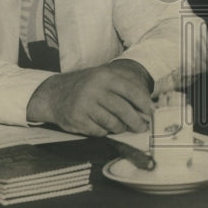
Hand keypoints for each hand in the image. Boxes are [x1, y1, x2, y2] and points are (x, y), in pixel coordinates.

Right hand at [26, 59, 154, 135]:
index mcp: (105, 76)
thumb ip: (125, 88)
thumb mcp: (104, 78)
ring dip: (120, 127)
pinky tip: (102, 125)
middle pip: (123, 110)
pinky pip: (100, 131)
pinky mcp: (77, 119)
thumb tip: (148, 107)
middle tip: (142, 127)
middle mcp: (94, 89)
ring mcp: (84, 105)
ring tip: (120, 125)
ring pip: (113, 123)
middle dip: (136, 122)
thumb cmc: (88, 86)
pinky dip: (104, 131)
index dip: (144, 103)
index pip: (131, 91)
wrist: (54, 94)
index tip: (152, 112)